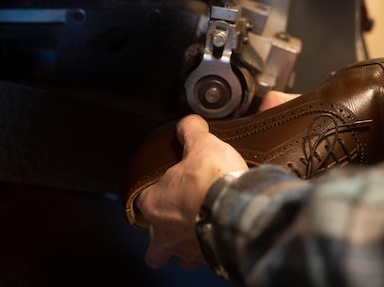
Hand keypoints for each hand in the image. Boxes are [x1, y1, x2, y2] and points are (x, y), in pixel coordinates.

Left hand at [135, 91, 299, 269]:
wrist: (239, 208)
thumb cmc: (214, 181)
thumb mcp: (202, 145)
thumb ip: (191, 132)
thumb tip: (188, 123)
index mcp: (156, 204)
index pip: (144, 200)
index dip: (156, 192)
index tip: (170, 184)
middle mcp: (166, 233)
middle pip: (154, 246)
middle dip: (162, 239)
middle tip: (178, 224)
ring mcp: (188, 250)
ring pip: (179, 259)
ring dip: (187, 248)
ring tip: (202, 235)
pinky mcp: (211, 260)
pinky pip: (207, 261)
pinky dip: (213, 251)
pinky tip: (223, 237)